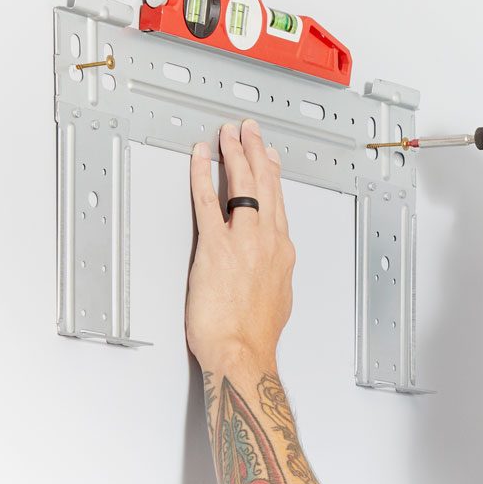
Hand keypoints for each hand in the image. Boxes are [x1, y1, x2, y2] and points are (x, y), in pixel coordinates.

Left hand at [186, 120, 295, 369]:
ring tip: (228, 135)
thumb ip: (272, 275)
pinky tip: (199, 158)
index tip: (269, 157)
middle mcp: (267, 240)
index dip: (272, 174)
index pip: (278, 202)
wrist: (243, 351)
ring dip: (235, 154)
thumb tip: (269, 269)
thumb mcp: (277, 299)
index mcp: (282, 252)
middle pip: (264, 185)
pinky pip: (207, 201)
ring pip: (242, 185)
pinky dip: (202, 175)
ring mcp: (242, 241)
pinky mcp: (214, 247)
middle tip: (249, 132)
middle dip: (256, 152)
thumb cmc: (256, 334)